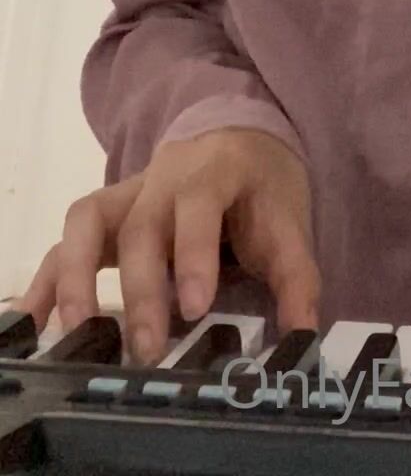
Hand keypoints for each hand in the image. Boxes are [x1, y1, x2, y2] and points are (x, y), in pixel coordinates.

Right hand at [17, 129, 318, 364]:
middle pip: (141, 227)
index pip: (199, 207)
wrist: (235, 135)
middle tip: (148, 349)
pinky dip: (48, 278)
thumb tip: (303, 332)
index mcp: (213, 172)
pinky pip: (67, 240)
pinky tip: (32, 318)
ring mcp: (127, 194)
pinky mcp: (104, 215)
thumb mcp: (288, 218)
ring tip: (76, 333)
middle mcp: (161, 179)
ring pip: (89, 222)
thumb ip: (296, 274)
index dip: (195, 254)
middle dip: (141, 290)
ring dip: (78, 277)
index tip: (195, 307)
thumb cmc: (261, 184)